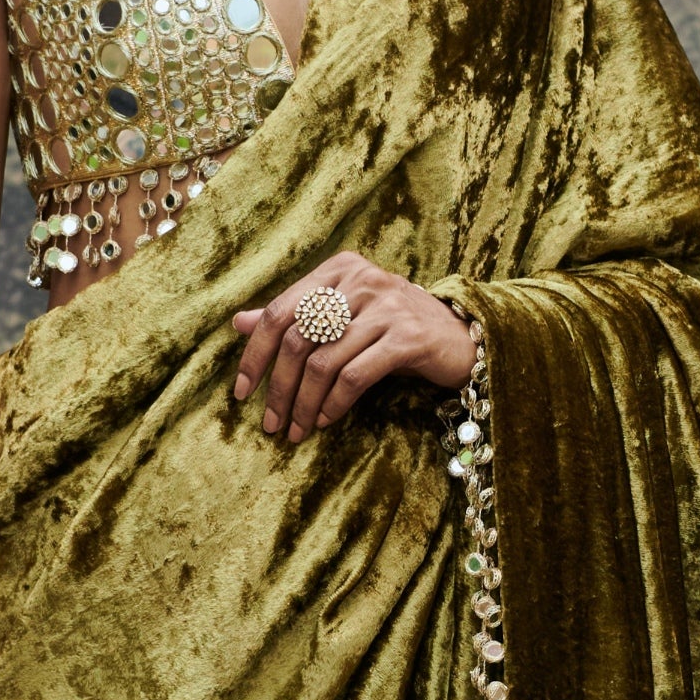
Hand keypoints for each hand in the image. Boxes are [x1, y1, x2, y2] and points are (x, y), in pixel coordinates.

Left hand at [232, 259, 477, 442]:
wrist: (461, 336)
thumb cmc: (393, 328)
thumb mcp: (343, 316)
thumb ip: (295, 316)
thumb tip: (238, 323)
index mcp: (339, 269)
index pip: (280, 311)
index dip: (255, 354)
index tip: (241, 392)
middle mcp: (361, 281)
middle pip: (298, 339)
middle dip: (278, 388)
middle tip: (270, 423)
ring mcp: (386, 307)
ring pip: (323, 362)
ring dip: (304, 404)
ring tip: (296, 430)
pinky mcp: (407, 338)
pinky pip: (355, 376)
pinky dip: (334, 404)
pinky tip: (324, 420)